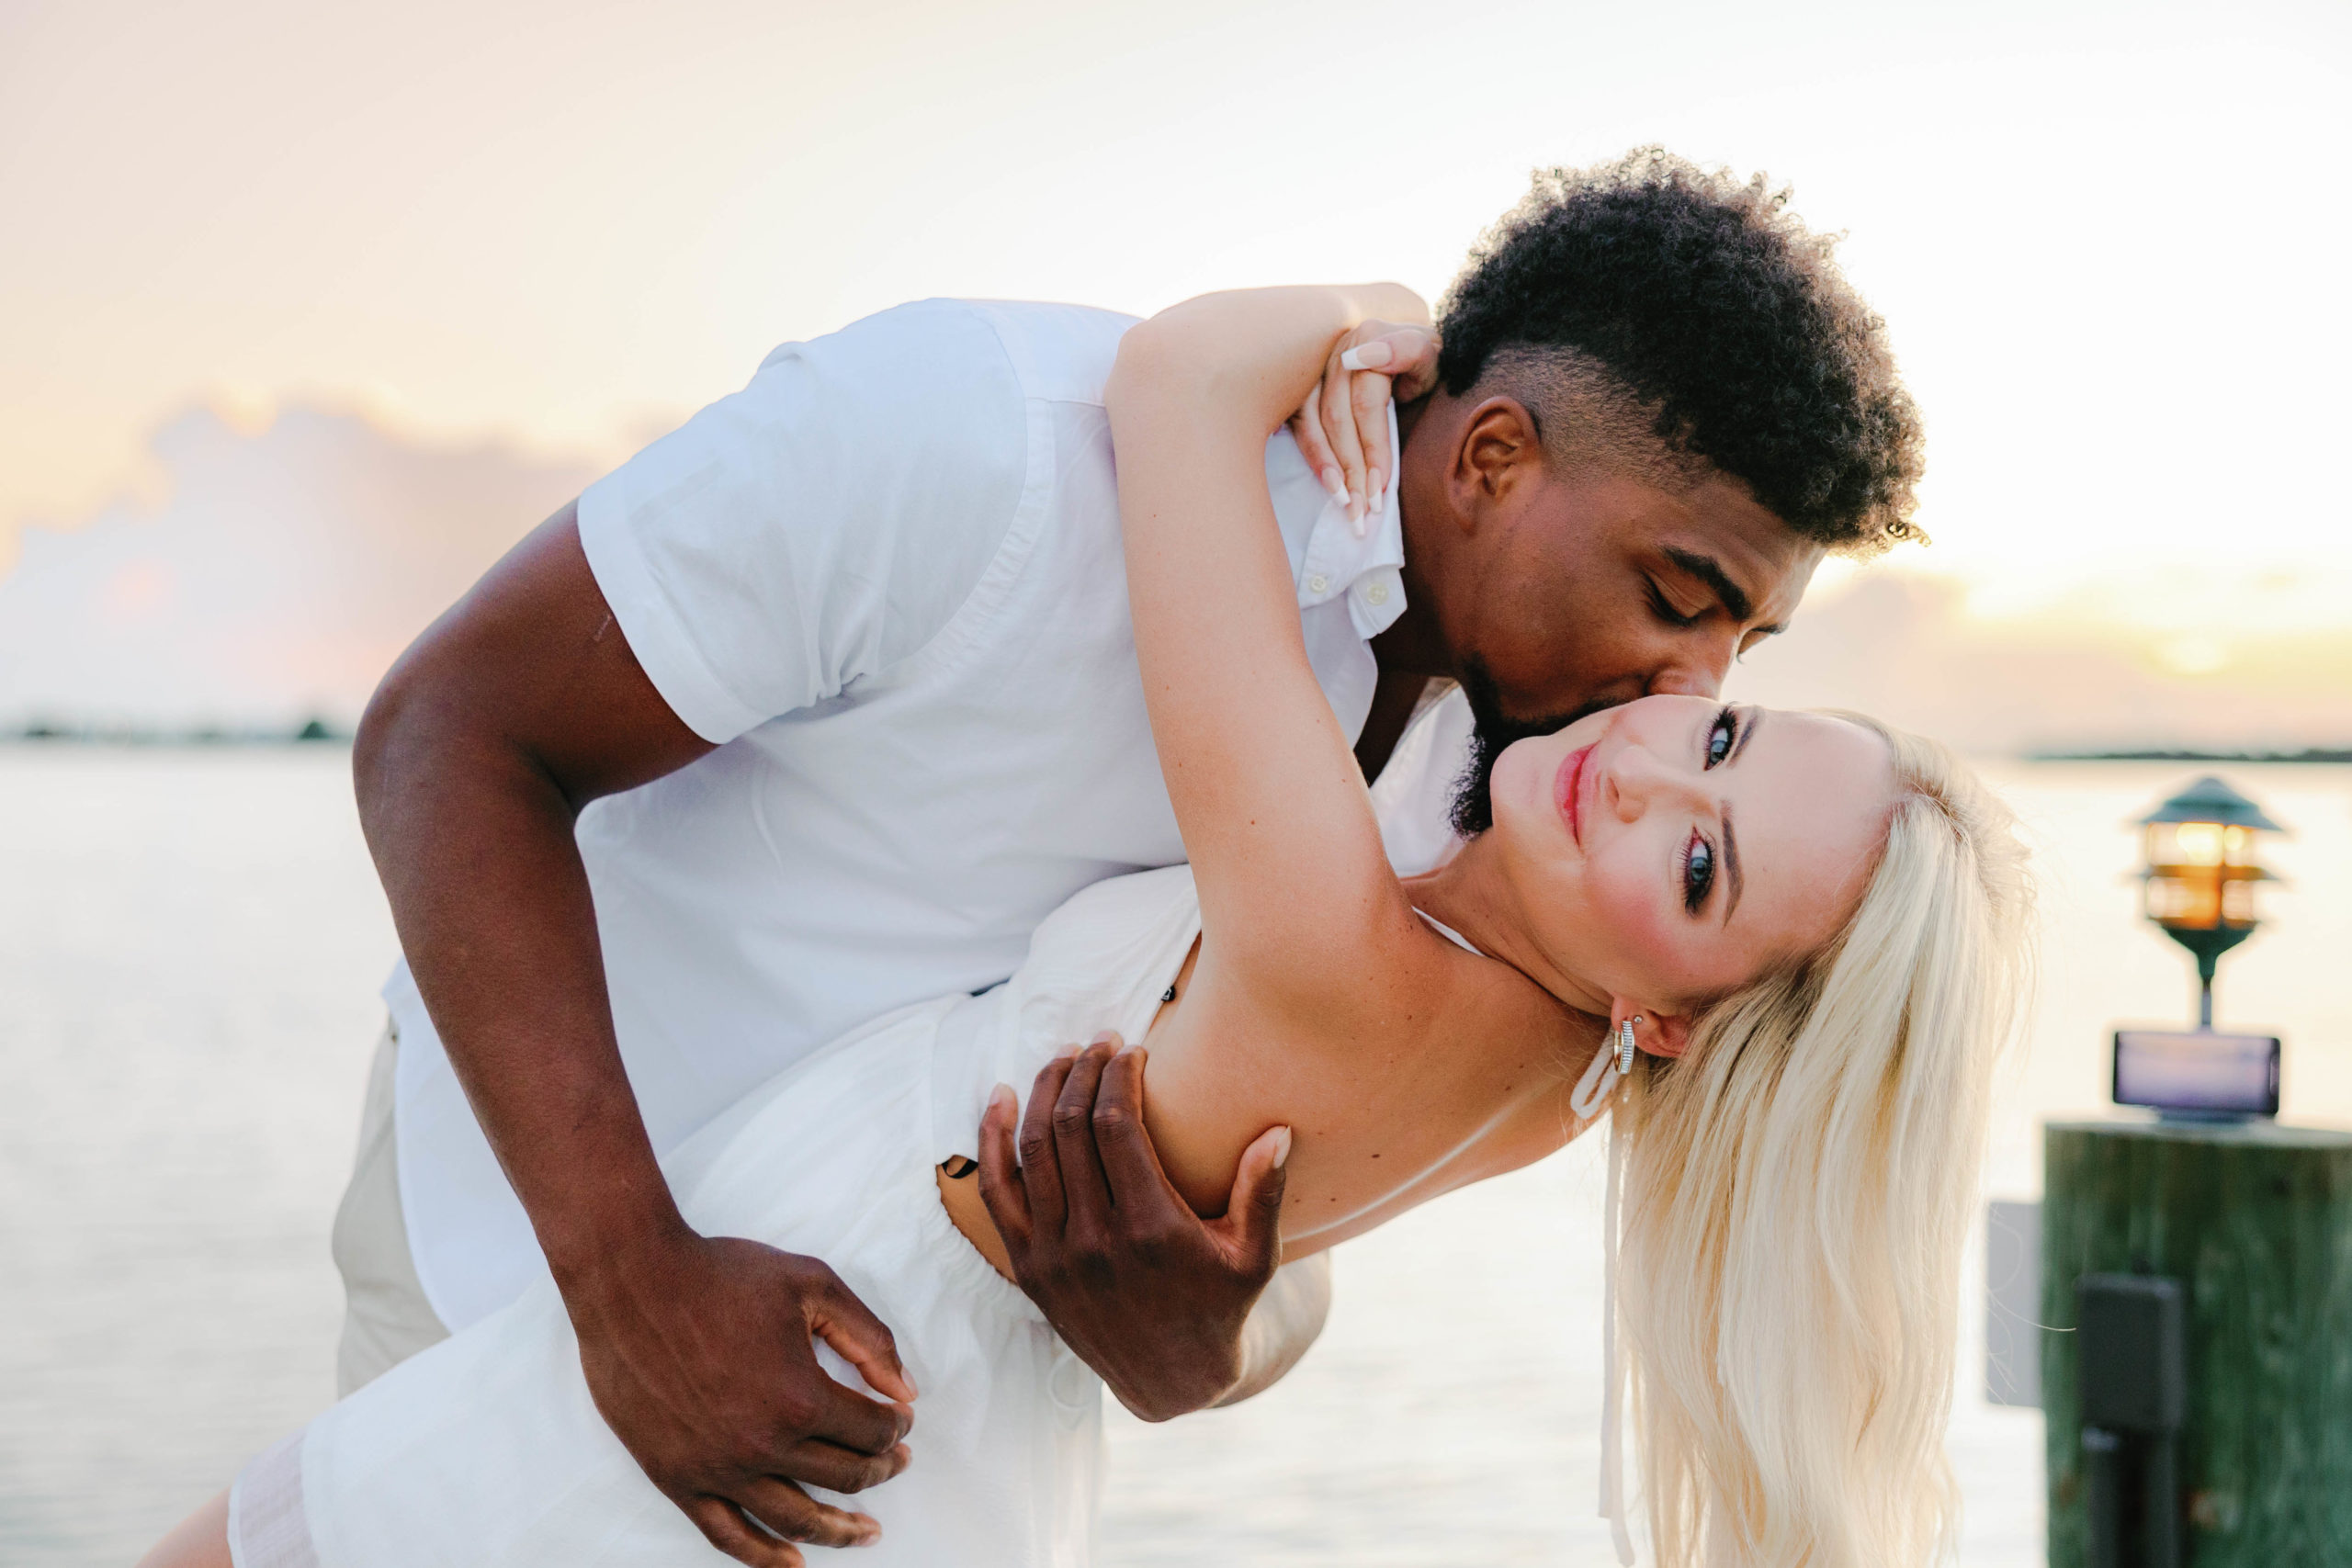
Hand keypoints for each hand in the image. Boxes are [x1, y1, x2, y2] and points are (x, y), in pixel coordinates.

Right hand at [566, 1229, 918, 1567]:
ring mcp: (717, 1468)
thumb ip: (869, 1339)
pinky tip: (792, 1561)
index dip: (896, 1428)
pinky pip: (727, 1535)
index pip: (871, 1431)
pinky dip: (764, 1556)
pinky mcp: (676, 1478)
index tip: (901, 1421)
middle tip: (896, 1462)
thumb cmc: (721, 1275)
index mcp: (801, 1396)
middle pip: (843, 1477)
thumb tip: (907, 1390)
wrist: (631, 1282)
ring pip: (795, 1520)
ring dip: (839, 1529)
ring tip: (865, 1532)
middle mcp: (763, 1443)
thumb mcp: (812, 1285)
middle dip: (880, 1470)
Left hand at [976, 1034, 1291, 1421]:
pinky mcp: (1030, 1268)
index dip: (1119, 1076)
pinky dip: (991, 1140)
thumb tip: (1279, 1131)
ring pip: (1034, 1150)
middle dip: (1085, 1071)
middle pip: (1072, 1127)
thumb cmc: (1221, 1308)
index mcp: (1152, 1229)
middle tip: (1101, 1042)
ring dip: (1043, 1092)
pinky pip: (998, 1193)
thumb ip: (1264, 1192)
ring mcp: (1056, 1256)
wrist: (1171, 1379)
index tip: (1132, 1050)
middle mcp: (1096, 1241)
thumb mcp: (1255, 1256)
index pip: (1118, 1126)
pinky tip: (1000, 1099)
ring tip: (1064, 1058)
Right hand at [1286, 321, 1440, 533]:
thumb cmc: (1427, 359)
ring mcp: (1316, 368)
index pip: (1366, 405)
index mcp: (1367, 339)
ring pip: (1310, 422)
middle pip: (1336, 417)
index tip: (1381, 488)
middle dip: (1350, 467)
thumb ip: (1407, 351)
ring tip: (1341, 501)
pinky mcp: (1304, 387)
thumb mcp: (1430, 353)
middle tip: (1361, 509)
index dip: (1373, 448)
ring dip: (1324, 465)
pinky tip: (1319, 479)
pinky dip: (1309, 452)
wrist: (1415, 350)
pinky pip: (1298, 422)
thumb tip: (1364, 359)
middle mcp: (1336, 351)